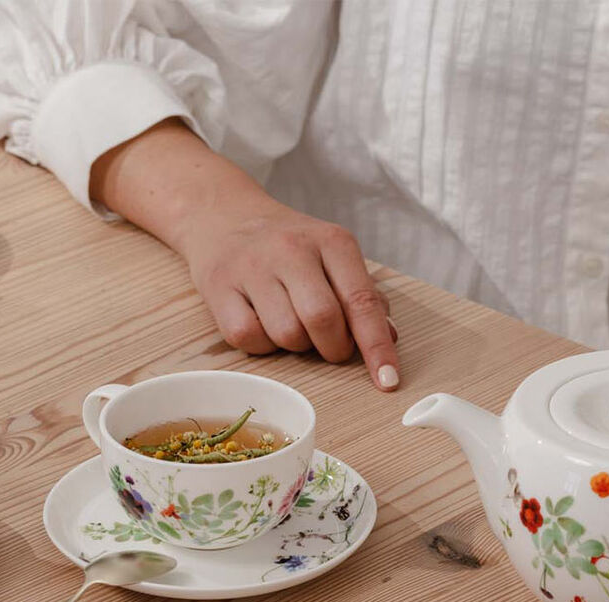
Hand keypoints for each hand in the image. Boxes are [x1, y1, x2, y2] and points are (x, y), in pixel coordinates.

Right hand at [91, 120, 400, 390]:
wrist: (221, 213)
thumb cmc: (287, 245)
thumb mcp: (332, 256)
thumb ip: (362, 295)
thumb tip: (388, 337)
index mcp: (331, 241)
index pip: (361, 301)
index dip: (377, 346)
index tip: (389, 381)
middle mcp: (291, 249)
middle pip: (323, 321)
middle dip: (332, 347)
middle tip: (328, 343)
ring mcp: (252, 267)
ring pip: (286, 335)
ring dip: (294, 345)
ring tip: (289, 321)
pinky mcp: (219, 287)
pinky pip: (248, 338)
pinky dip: (260, 344)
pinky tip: (260, 322)